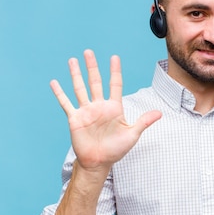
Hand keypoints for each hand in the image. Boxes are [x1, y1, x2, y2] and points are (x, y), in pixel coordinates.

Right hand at [50, 49, 161, 171]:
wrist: (99, 162)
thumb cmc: (116, 150)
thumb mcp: (132, 134)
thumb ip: (143, 122)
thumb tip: (160, 113)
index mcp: (113, 108)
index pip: (115, 85)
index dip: (115, 71)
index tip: (114, 57)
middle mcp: (99, 106)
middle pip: (95, 82)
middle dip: (92, 67)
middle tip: (88, 52)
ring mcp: (86, 111)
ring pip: (80, 88)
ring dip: (76, 74)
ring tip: (72, 60)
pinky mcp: (75, 119)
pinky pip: (66, 104)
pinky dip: (60, 93)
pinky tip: (54, 82)